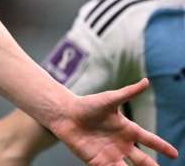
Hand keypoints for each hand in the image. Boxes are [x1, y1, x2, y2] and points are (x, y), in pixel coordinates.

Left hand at [49, 79, 177, 165]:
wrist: (65, 114)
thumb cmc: (87, 105)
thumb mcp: (110, 99)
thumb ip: (128, 92)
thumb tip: (146, 81)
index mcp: (127, 130)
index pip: (150, 140)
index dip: (162, 147)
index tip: (175, 154)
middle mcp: (122, 144)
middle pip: (143, 160)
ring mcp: (110, 153)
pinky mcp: (97, 161)